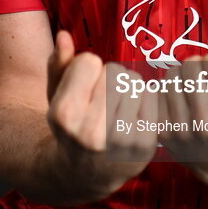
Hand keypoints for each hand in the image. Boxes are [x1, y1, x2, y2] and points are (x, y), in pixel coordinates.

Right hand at [46, 31, 157, 194]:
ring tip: (116, 106)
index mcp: (65, 115)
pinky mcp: (145, 145)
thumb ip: (57, 64)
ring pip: (135, 80)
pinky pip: (152, 96)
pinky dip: (144, 100)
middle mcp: (91, 131)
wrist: (85, 173)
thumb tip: (64, 35)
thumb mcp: (54, 97)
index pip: (89, 61)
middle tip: (101, 99)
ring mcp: (121, 141)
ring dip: (127, 87)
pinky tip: (131, 116)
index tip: (82, 90)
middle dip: (109, 77)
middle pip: (115, 70)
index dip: (85, 70)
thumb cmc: (70, 125)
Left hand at [158, 36, 207, 191]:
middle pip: (191, 64)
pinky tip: (182, 98)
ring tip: (195, 85)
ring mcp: (183, 131)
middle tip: (207, 77)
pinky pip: (159, 90)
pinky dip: (170, 89)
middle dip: (200, 64)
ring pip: (172, 74)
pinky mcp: (164, 134)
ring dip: (183, 74)